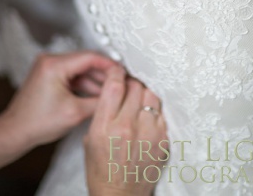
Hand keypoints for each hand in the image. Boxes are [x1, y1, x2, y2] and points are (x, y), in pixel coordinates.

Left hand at [0, 51, 117, 153]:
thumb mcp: (76, 112)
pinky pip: (71, 76)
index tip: (126, 73)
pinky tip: (99, 97)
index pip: (90, 57)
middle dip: (105, 74)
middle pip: (85, 62)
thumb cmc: (39, 122)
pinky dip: (84, 85)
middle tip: (124, 85)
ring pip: (80, 70)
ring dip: (96, 82)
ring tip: (115, 93)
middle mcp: (49, 61)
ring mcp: (48, 67)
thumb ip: (101, 100)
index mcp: (54, 64)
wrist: (16, 130)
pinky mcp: (48, 76)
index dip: (111, 65)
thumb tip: (120, 94)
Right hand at [85, 67, 167, 195]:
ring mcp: (149, 135)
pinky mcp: (163, 142)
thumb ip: (101, 113)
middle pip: (136, 87)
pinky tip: (148, 114)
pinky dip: (155, 110)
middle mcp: (128, 127)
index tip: (117, 69)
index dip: (116, 72)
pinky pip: (162, 114)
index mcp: (106, 125)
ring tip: (140, 95)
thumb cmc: (100, 169)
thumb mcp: (90, 136)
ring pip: (152, 97)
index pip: (114, 86)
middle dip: (131, 81)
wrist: (118, 195)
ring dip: (145, 93)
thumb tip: (113, 92)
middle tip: (128, 83)